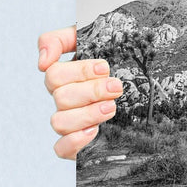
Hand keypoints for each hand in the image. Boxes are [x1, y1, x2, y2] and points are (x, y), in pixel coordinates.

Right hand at [39, 26, 122, 159]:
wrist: (145, 82)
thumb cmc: (117, 55)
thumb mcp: (92, 37)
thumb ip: (60, 40)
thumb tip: (42, 62)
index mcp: (65, 76)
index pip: (54, 74)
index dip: (79, 71)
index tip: (104, 68)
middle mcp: (65, 99)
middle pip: (61, 98)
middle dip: (92, 91)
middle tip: (116, 87)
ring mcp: (71, 121)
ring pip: (59, 122)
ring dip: (87, 114)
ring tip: (111, 107)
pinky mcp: (78, 143)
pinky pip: (61, 149)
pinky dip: (75, 141)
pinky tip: (94, 131)